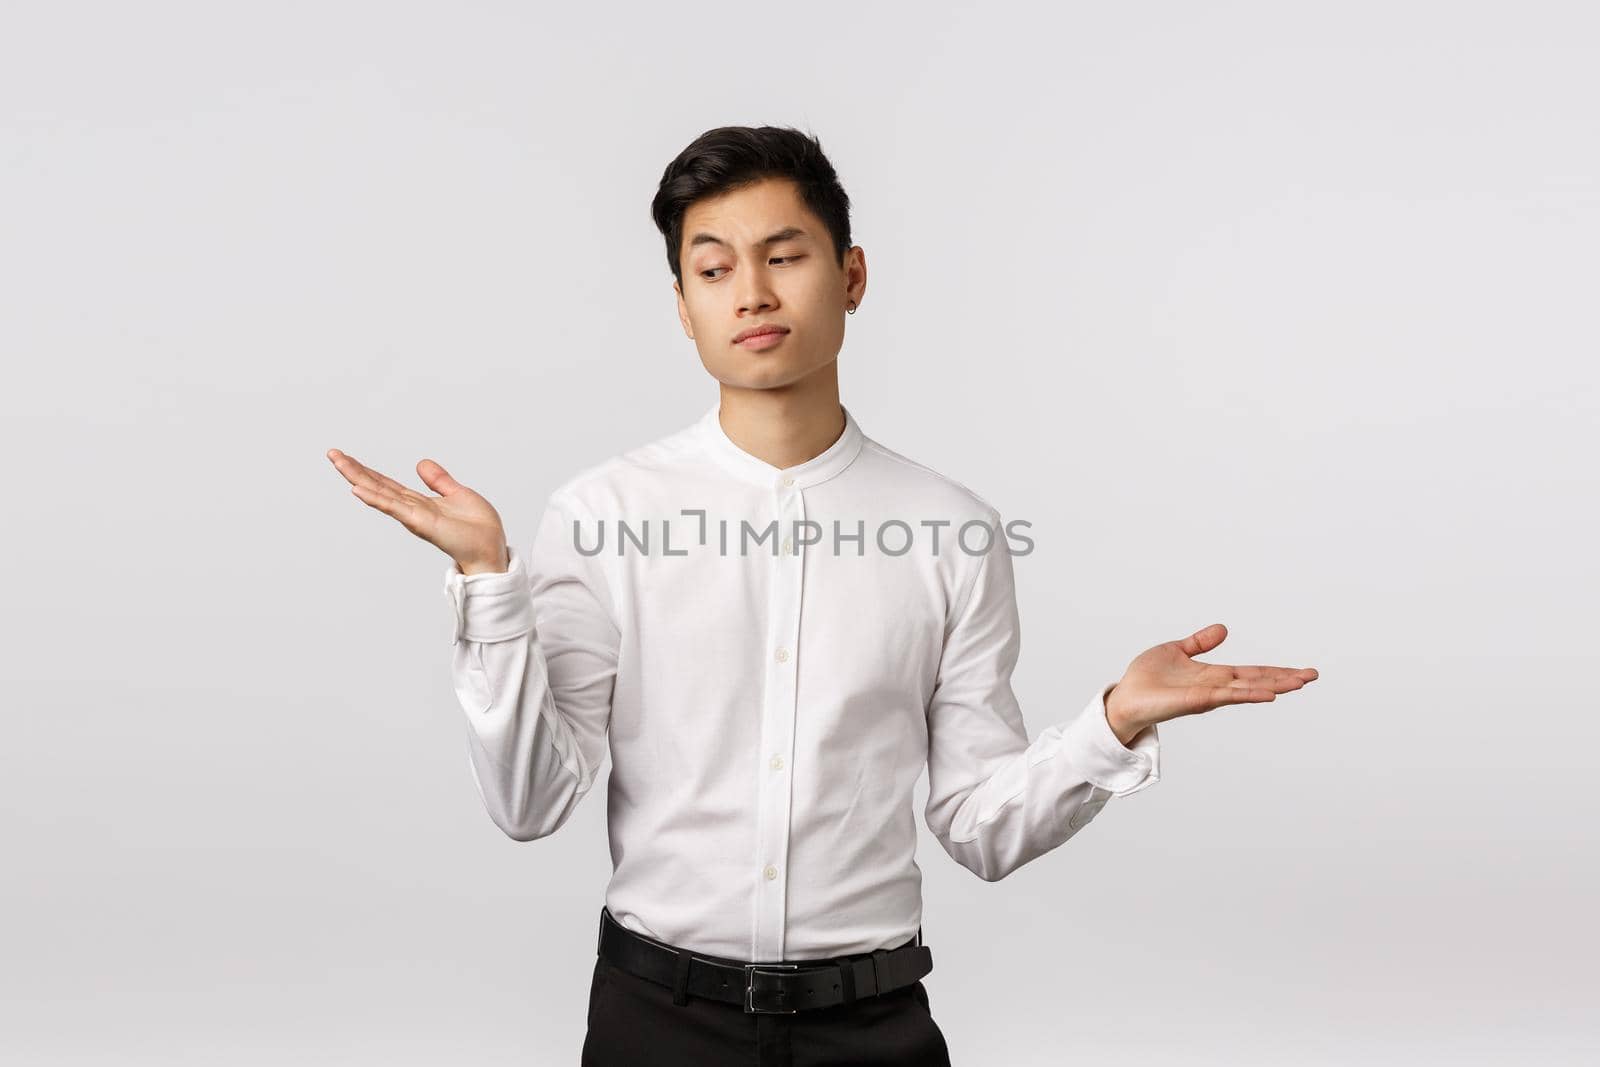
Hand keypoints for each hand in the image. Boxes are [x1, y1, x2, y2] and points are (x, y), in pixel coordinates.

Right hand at [326, 449, 509, 572]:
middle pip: (377, 486)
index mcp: (418, 502)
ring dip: (357, 478)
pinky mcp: (421, 523)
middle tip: (332, 454)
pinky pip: (394, 508)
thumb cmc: (478, 528)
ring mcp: (414, 517)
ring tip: (338, 463)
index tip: (346, 457)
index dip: (367, 470)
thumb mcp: (458, 493)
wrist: (491, 549)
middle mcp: (411, 509)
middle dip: (354, 471)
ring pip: (380, 494)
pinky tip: (357, 489)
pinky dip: (376, 498)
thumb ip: (439, 480)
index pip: (386, 484)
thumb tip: (420, 463)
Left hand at [1104, 623, 1317, 741]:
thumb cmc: (1146, 679)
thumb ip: (1200, 643)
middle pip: (1258, 681)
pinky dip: (1249, 694)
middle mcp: (1216, 686)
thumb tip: (1224, 629)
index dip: (1276, 671)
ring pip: (1248, 689)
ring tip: (1300, 682)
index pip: (1252, 673)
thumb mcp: (1176, 650)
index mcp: (1213, 675)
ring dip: (1274, 686)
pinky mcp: (1197, 700)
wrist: (1125, 698)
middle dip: (1285, 679)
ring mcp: (1209, 695)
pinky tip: (1269, 693)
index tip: (1302, 671)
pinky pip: (1228, 696)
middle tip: (1313, 676)